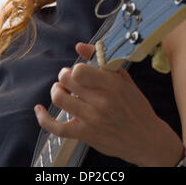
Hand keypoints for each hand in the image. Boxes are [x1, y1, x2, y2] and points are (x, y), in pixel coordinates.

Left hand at [34, 42, 182, 165]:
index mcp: (112, 84)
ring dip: (57, 90)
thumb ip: (101, 60)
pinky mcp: (85, 135)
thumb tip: (79, 45)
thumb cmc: (136, 106)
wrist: (146, 138)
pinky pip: (57, 128)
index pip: (79, 70)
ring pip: (60, 99)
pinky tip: (39, 109)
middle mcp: (101, 101)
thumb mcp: (124, 79)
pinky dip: (44, 118)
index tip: (79, 72)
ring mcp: (92, 119)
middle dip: (64, 76)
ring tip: (62, 90)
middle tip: (69, 79)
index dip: (75, 69)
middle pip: (67, 80)